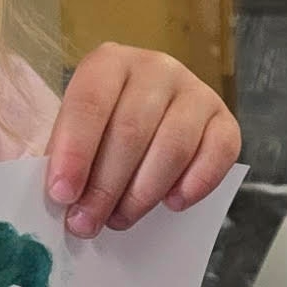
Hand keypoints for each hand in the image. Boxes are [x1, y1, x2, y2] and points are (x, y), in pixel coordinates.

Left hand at [44, 43, 238, 237]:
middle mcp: (156, 68)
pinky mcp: (224, 119)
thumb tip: (61, 196)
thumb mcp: (70, 132)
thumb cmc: (100, 132)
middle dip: (105, 186)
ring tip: (120, 219)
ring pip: (172, 147)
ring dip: (143, 194)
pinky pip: (219, 152)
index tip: (62, 195)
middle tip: (87, 223)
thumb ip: (61, 157)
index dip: (74, 151)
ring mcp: (195, 91)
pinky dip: (195, 183)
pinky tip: (172, 203)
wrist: (145, 125)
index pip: (90, 102)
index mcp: (109, 62)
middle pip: (131, 130)